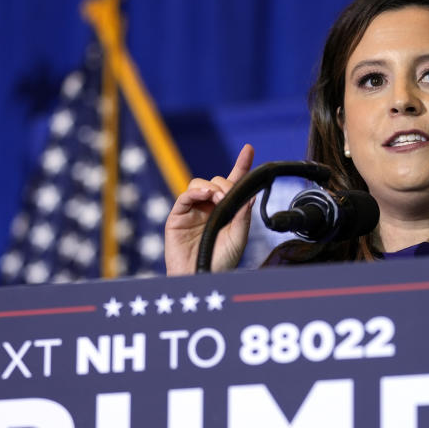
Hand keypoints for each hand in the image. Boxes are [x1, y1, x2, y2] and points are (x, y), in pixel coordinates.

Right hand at [164, 144, 254, 274]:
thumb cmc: (221, 262)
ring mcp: (193, 210)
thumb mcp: (238, 239)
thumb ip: (243, 216)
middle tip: (229, 196)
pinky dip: (196, 192)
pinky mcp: (178, 216)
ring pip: (200, 184)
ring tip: (219, 198)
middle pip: (216, 181)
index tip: (248, 149)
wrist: (201, 278)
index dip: (241, 165)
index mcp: (226, 211)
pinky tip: (205, 195)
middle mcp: (209, 207)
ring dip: (211, 186)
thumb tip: (250, 194)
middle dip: (225, 184)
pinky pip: (185, 196)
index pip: (234, 184)